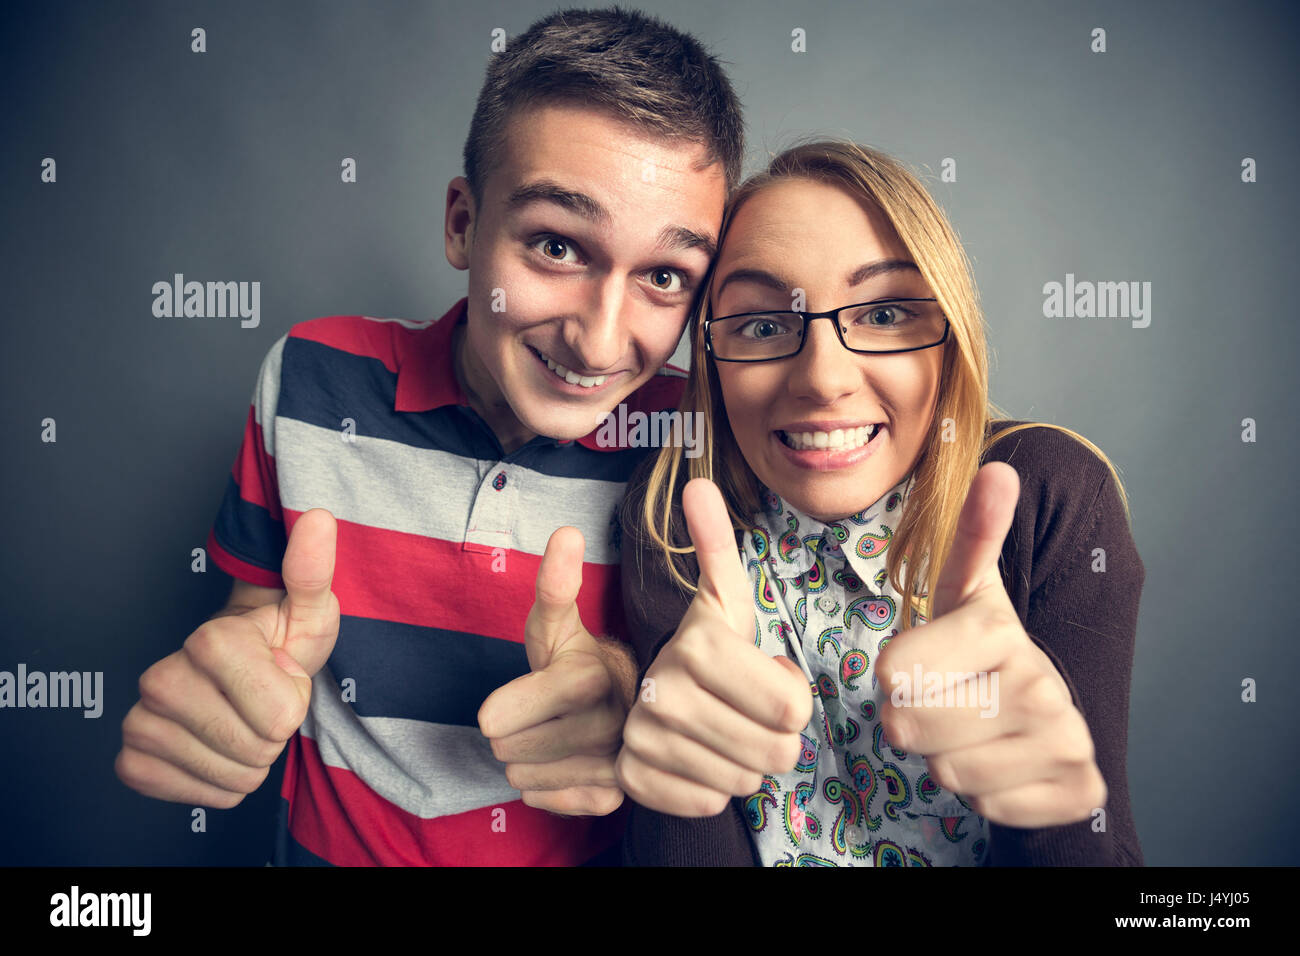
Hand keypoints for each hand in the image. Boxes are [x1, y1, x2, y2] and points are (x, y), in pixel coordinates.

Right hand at [115, 509, 339, 807]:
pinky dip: (218, 782)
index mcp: (210, 642)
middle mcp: (161, 680)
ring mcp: (140, 720)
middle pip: (256, 753)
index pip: (280, 720)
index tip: (277, 673)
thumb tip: (319, 518)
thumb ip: (313, 571)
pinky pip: (198, 797)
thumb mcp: (308, 609)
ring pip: (231, 779)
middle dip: (272, 733)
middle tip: (259, 699)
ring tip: (240, 717)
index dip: (291, 701)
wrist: (234, 666)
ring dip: (249, 758)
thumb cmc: (278, 639)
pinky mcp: (132, 760)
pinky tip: (215, 745)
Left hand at [477, 527, 628, 815]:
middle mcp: (612, 722)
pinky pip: (550, 803)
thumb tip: (566, 531)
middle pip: (509, 751)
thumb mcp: (556, 621)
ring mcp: (617, 762)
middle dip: (513, 733)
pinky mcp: (618, 795)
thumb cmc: (575, 657)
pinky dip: (547, 788)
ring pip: (526, 779)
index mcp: (590, 677)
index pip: (500, 719)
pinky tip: (565, 762)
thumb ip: (554, 583)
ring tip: (553, 735)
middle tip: (539, 713)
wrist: (627, 699)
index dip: (500, 709)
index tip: (513, 700)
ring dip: (529, 761)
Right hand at [614, 478, 812, 816]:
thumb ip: (716, 544)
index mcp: (697, 644)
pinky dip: (710, 788)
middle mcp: (661, 692)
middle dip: (774, 738)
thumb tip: (697, 483)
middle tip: (748, 712)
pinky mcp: (634, 779)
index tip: (765, 679)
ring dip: (743, 762)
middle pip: (775, 752)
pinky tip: (696, 758)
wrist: (638, 694)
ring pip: (743, 781)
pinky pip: (707, 803)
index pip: (793, 708)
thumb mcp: (721, 599)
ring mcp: (643, 738)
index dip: (792, 700)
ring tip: (722, 731)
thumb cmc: (705, 649)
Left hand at [874, 462, 1105, 827]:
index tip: (922, 662)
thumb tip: (998, 469)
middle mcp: (1044, 686)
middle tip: (946, 698)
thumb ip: (970, 534)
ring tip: (974, 727)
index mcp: (1000, 632)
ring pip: (949, 773)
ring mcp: (1068, 741)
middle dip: (915, 721)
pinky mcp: (1080, 791)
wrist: (1045, 707)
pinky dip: (987, 793)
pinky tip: (1004, 759)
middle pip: (913, 728)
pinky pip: (989, 808)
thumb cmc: (980, 646)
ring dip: (947, 757)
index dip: (895, 674)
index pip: (894, 674)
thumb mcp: (964, 589)